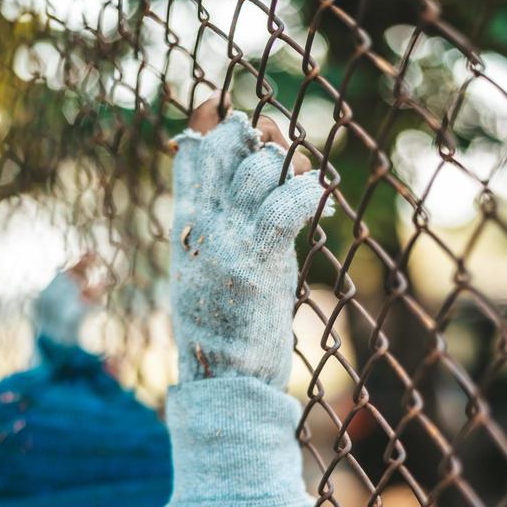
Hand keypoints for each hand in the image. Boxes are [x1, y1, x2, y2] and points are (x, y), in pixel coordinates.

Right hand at [168, 92, 333, 388]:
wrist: (224, 380)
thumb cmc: (222, 332)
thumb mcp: (204, 273)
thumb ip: (216, 231)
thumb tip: (247, 197)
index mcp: (184, 227)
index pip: (192, 155)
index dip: (218, 129)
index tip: (241, 125)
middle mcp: (201, 226)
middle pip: (227, 149)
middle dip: (260, 140)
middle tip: (281, 150)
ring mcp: (227, 240)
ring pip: (259, 169)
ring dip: (287, 166)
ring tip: (303, 179)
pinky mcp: (257, 260)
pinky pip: (286, 204)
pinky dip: (308, 192)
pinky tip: (321, 197)